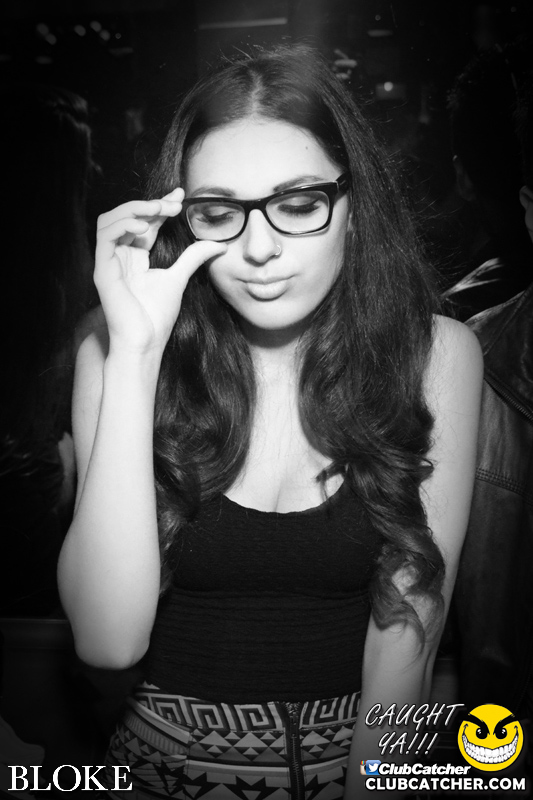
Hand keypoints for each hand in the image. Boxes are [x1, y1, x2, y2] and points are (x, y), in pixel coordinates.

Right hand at [94, 187, 226, 354]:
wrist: (145, 342)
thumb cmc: (157, 317)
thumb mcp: (179, 278)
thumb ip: (194, 258)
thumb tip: (219, 243)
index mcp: (135, 256)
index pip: (145, 221)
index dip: (161, 205)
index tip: (181, 196)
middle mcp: (119, 255)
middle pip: (128, 216)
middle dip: (151, 204)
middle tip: (174, 203)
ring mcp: (108, 262)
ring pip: (110, 219)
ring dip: (134, 208)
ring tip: (158, 210)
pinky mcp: (102, 269)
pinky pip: (104, 235)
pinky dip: (122, 224)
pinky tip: (144, 224)